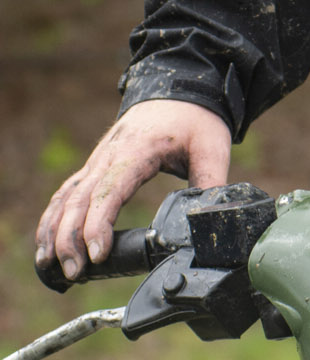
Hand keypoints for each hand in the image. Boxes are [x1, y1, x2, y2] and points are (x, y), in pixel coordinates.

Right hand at [35, 101, 232, 280]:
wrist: (179, 86)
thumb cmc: (195, 117)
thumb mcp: (212, 146)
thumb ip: (211, 183)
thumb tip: (211, 219)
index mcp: (137, 152)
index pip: (109, 191)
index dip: (98, 224)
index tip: (97, 254)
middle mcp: (108, 156)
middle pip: (79, 199)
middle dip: (70, 239)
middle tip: (75, 273)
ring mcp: (98, 160)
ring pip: (66, 197)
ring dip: (54, 231)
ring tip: (50, 266)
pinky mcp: (95, 166)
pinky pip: (66, 193)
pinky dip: (53, 218)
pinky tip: (47, 243)